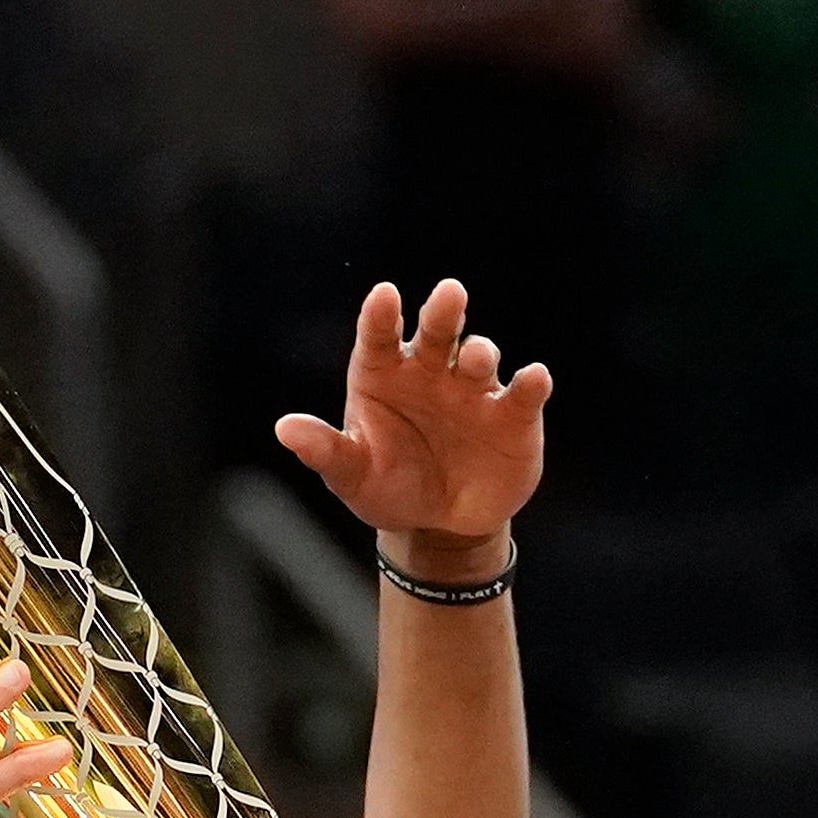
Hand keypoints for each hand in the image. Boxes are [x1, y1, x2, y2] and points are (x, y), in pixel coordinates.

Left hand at [276, 281, 550, 577]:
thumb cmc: (389, 487)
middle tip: (449, 293)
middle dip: (442, 313)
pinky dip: (530, 384)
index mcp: (384, 373)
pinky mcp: (512, 414)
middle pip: (436, 332)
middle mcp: (429, 371)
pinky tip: (533, 378)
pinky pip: (522, 394)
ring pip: (478, 357)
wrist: (439, 524)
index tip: (383, 296)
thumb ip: (325, 450)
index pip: (378, 336)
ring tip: (474, 357)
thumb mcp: (351, 475)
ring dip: (479, 353)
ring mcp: (473, 389)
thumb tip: (285, 430)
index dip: (380, 316)